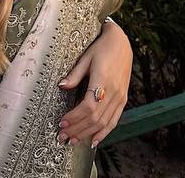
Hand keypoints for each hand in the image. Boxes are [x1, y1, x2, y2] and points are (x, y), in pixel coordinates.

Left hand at [56, 20, 131, 147]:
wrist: (121, 43)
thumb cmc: (101, 48)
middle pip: (94, 118)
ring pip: (104, 123)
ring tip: (73, 141)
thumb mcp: (86, 58)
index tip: (62, 122)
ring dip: (87, 134)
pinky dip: (104, 133)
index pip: (88, 106)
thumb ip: (74, 74)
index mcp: (103, 80)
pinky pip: (114, 120)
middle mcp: (114, 92)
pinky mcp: (123, 99)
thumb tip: (61, 86)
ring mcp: (120, 97)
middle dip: (77, 130)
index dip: (74, 117)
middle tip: (62, 137)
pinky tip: (94, 141)